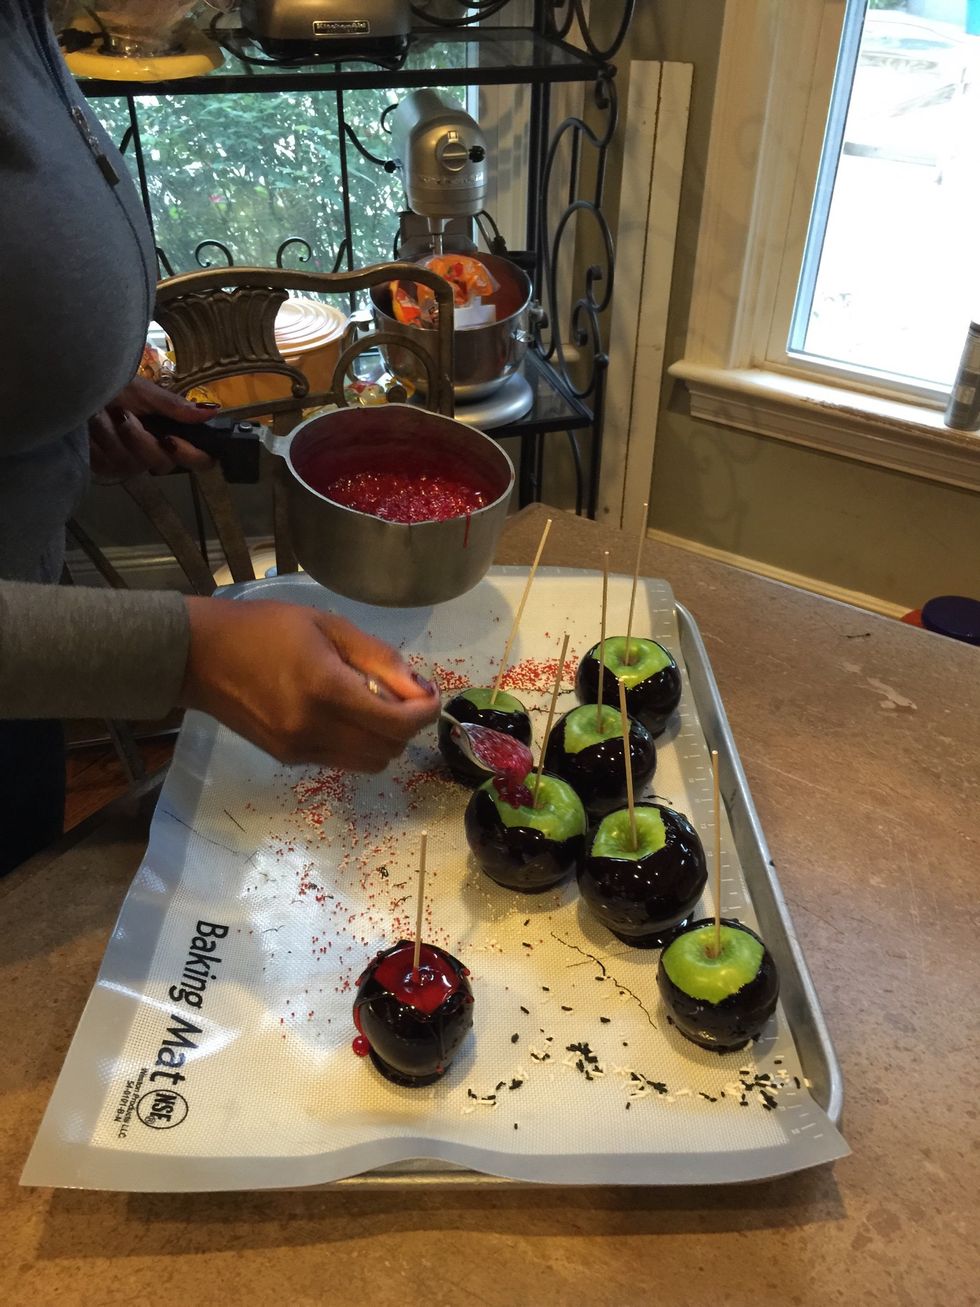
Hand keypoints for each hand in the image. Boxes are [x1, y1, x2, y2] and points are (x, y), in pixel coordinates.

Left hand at [88, 376, 217, 479]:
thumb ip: (177, 407)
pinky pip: (107, 464)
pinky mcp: (104, 467)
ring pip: (132, 465)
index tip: (170, 439)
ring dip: (112, 435)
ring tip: (99, 413)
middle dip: (140, 440)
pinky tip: (88, 426)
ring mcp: (128, 462)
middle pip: (163, 464)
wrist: (70, 386)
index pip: (200, 459)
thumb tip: (214, 410)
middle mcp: (154, 451)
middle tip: (122, 416)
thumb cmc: (110, 383)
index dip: (191, 455)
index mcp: (171, 433)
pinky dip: (97, 441)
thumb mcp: (145, 392)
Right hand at [180, 598, 440, 770]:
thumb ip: (378, 658)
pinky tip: (345, 713)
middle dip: (407, 725)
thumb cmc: (265, 628)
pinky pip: (342, 760)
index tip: (428, 693)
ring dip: (384, 739)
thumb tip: (417, 688)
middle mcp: (315, 729)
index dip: (425, 712)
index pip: (398, 724)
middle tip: (402, 695)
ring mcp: (300, 749)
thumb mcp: (328, 625)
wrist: (200, 656)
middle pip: (389, 749)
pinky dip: (358, 743)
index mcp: (327, 690)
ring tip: (373, 704)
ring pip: (369, 763)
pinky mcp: (288, 759)